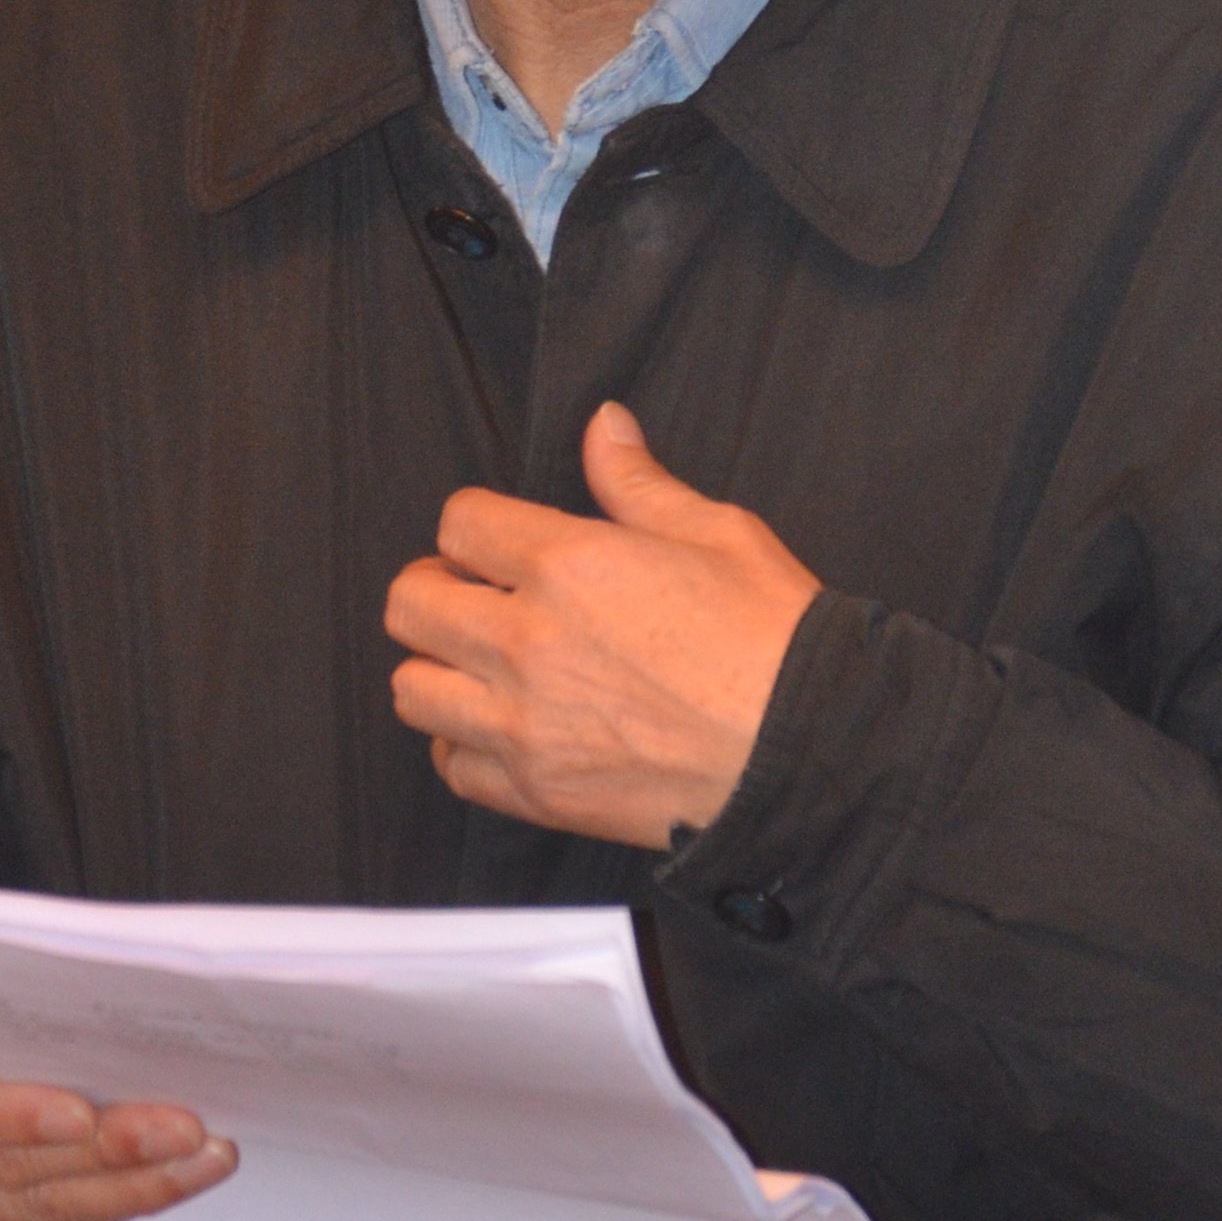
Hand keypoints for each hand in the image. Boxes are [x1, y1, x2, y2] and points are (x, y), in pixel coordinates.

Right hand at [0, 997, 236, 1220]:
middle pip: (2, 1165)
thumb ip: (16, 988)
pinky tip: (168, 1183)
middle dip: (106, 1151)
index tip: (82, 1114)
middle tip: (185, 1131)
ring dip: (131, 1186)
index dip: (8, 1116)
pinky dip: (114, 1208)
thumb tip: (121, 995)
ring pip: (35, 1208)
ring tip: (203, 1157)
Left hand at [385, 403, 818, 846]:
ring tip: (479, 664)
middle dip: (435, 590)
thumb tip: (605, 428)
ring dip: (438, 669)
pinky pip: (453, 766)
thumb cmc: (778, 644)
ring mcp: (525, 724)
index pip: (459, 524)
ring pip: (413, 689)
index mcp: (569, 565)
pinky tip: (501, 726)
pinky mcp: (537, 792)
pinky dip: (464, 744)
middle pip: (410, 605)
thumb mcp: (718, 534)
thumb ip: (640, 484)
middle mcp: (529, 643)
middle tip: (470, 596)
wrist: (810, 754)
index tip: (494, 544)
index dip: (475, 527)